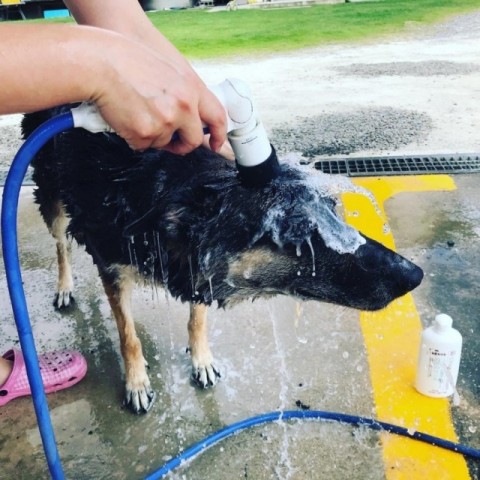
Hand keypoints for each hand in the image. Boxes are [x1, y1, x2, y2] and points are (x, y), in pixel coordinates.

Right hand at [91, 31, 226, 152]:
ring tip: (136, 112)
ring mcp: (165, 122)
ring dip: (152, 135)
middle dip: (182, 144)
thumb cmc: (127, 61)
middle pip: (194, 140)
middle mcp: (183, 107)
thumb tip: (189, 114)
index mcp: (191, 89)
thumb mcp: (167, 71)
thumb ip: (182, 93)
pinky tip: (125, 118)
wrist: (99, 63)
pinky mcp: (145, 134)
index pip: (217, 117)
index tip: (216, 145)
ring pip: (163, 142)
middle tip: (171, 142)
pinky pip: (142, 145)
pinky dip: (134, 137)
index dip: (219, 135)